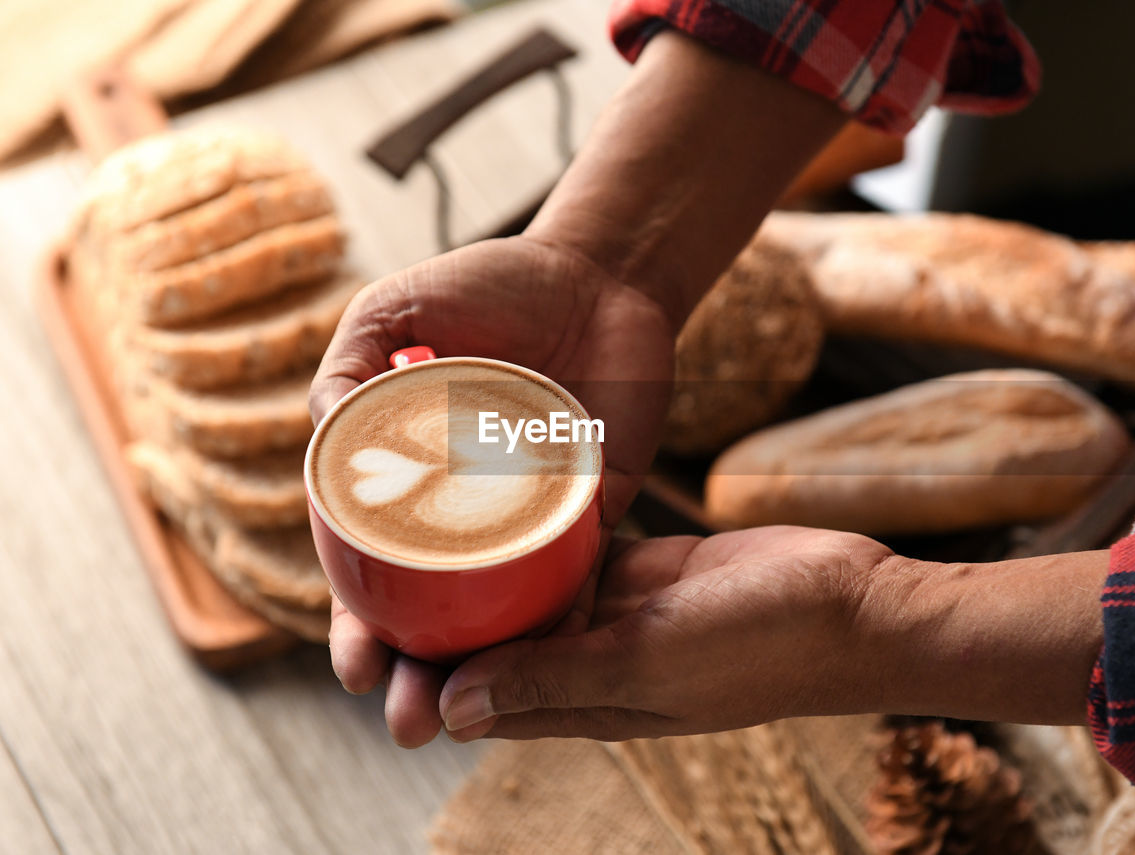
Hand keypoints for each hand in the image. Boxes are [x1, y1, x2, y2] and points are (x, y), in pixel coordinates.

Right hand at [313, 235, 675, 742]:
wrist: (601, 273)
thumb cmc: (495, 285)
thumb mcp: (399, 310)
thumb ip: (350, 365)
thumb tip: (321, 436)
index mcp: (409, 477)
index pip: (373, 569)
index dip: (358, 623)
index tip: (357, 667)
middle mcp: (467, 512)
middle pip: (434, 612)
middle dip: (416, 674)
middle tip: (407, 722)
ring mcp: (532, 519)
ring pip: (502, 615)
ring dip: (485, 675)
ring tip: (465, 722)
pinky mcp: (594, 514)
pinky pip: (581, 580)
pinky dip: (565, 628)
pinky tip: (552, 672)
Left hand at [426, 530, 1109, 742]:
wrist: (849, 602)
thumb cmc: (759, 646)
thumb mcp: (646, 665)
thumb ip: (553, 680)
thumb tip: (451, 707)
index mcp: (582, 699)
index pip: (479, 696)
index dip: (420, 678)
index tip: (364, 648)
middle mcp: (587, 659)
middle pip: (492, 641)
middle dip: (436, 619)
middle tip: (374, 568)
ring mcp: (614, 611)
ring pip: (527, 589)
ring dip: (481, 565)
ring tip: (420, 516)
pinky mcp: (640, 566)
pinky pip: (573, 547)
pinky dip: (538, 527)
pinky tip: (499, 490)